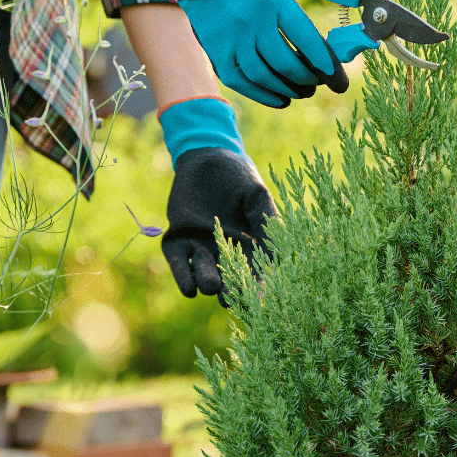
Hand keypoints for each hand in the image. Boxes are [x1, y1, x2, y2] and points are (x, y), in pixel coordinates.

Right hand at [126, 0, 349, 107]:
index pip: (306, 40)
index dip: (326, 63)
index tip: (339, 78)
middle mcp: (251, 23)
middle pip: (287, 64)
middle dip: (311, 79)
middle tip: (324, 82)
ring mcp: (231, 39)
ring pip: (265, 77)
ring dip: (290, 89)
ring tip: (305, 90)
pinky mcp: (216, 49)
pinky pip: (241, 81)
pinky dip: (263, 95)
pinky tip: (281, 98)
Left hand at [161, 148, 276, 305]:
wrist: (208, 157)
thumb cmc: (239, 177)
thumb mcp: (257, 197)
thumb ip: (265, 222)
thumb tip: (278, 254)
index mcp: (248, 247)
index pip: (255, 273)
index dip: (258, 287)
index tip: (261, 300)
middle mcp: (224, 253)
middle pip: (228, 279)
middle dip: (230, 290)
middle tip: (232, 299)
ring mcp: (200, 248)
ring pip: (204, 274)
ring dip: (208, 282)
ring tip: (212, 286)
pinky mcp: (178, 241)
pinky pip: (179, 263)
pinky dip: (183, 276)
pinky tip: (189, 288)